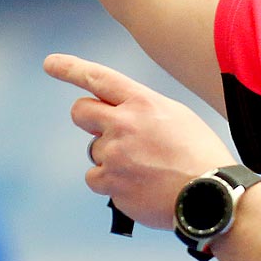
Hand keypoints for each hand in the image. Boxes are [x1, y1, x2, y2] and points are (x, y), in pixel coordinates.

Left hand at [44, 53, 233, 230]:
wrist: (210, 196)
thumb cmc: (199, 155)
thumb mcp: (177, 117)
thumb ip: (143, 110)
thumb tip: (118, 116)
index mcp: (143, 102)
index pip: (98, 78)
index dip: (70, 68)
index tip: (50, 64)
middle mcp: (123, 124)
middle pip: (80, 112)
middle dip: (88, 119)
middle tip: (108, 132)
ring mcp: (113, 155)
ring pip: (93, 151)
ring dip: (111, 159)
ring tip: (145, 170)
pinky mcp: (110, 183)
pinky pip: (96, 179)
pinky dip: (112, 184)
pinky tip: (139, 187)